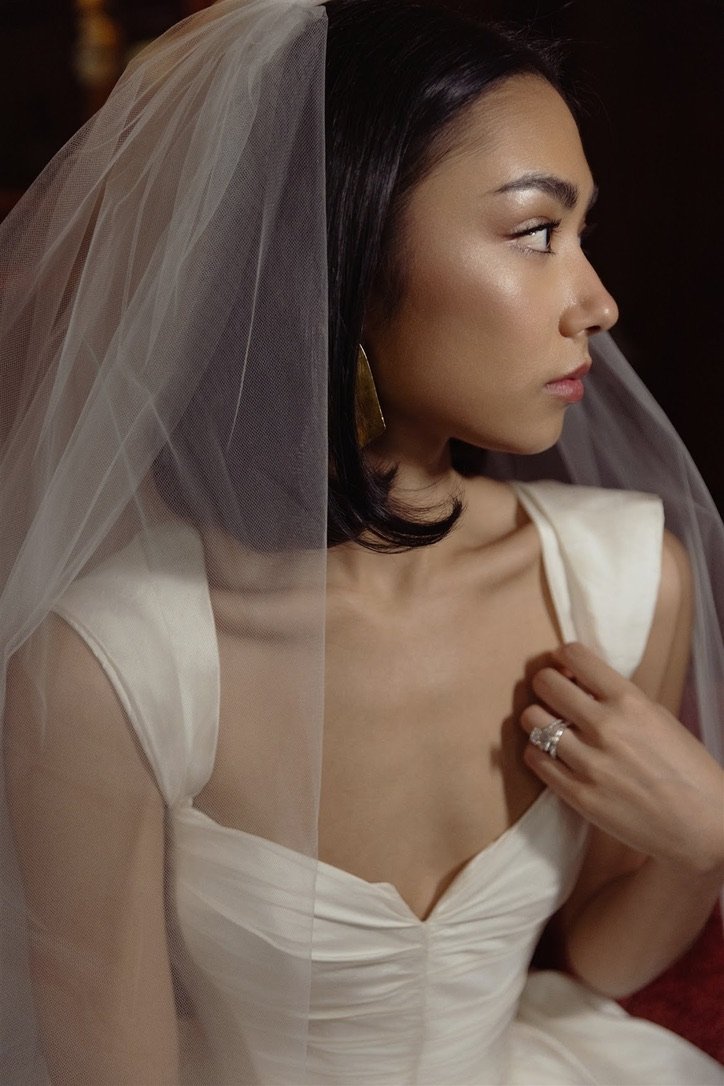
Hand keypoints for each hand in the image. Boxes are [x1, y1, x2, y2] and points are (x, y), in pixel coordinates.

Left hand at [519, 641, 723, 876]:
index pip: (575, 656)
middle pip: (545, 684)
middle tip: (554, 695)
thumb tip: (578, 681)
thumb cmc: (686, 769)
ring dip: (538, 719)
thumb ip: (618, 699)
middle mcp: (606, 727)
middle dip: (546, 684)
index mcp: (631, 701)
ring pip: (532, 720)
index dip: (563, 657)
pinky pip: (535, 759)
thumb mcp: (658, 718)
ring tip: (551, 727)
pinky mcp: (579, 795)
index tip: (563, 665)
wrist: (703, 826)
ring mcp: (590, 763)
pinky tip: (552, 754)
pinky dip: (538, 752)